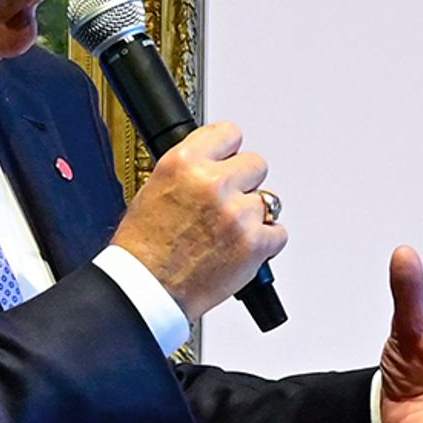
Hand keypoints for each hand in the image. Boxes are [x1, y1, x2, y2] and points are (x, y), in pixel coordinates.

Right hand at [109, 122, 281, 321]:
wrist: (147, 290)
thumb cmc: (143, 248)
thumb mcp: (154, 189)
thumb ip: (190, 170)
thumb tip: (214, 162)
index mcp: (184, 162)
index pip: (229, 133)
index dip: (228, 150)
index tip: (228, 160)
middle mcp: (212, 183)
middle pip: (256, 164)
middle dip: (244, 183)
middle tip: (227, 203)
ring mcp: (237, 213)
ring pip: (268, 201)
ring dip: (253, 215)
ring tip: (228, 232)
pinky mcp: (255, 244)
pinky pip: (278, 233)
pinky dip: (265, 243)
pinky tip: (241, 249)